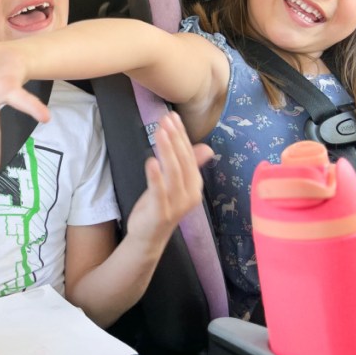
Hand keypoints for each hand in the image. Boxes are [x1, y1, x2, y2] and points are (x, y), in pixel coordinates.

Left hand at [125, 112, 212, 246]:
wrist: (148, 238)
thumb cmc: (160, 207)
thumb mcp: (173, 184)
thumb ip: (187, 165)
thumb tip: (207, 148)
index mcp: (194, 184)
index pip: (189, 155)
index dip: (181, 135)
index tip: (172, 117)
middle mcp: (190, 194)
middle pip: (183, 161)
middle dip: (174, 139)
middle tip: (166, 119)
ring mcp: (177, 204)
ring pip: (173, 173)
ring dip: (167, 150)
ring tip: (159, 132)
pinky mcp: (162, 213)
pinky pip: (160, 192)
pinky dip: (156, 176)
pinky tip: (151, 161)